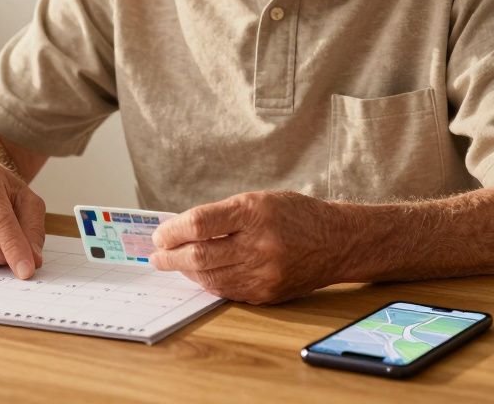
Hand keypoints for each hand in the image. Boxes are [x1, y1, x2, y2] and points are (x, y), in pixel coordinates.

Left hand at [149, 190, 342, 303]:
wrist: (337, 241)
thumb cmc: (294, 215)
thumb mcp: (258, 201)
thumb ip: (221, 216)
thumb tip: (180, 232)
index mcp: (254, 212)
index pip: (200, 224)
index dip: (172, 231)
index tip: (159, 235)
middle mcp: (260, 244)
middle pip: (200, 256)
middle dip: (170, 256)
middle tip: (156, 255)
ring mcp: (264, 273)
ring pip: (210, 277)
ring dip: (186, 272)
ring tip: (173, 264)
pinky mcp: (267, 293)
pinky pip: (227, 290)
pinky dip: (208, 282)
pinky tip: (199, 274)